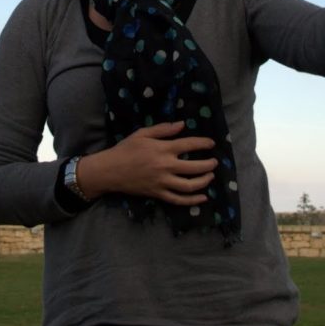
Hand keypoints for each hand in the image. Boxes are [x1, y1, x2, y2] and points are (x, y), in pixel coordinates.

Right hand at [76, 121, 216, 205]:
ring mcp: (162, 182)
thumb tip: (182, 125)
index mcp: (162, 149)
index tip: (211, 143)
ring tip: (210, 176)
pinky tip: (203, 197)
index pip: (189, 145)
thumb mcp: (142, 134)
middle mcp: (165, 166)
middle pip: (194, 167)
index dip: (203, 143)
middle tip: (214, 162)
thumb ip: (163, 129)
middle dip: (208, 165)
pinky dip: (192, 200)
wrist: (110, 170)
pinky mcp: (158, 194)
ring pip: (189, 186)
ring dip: (204, 181)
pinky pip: (178, 200)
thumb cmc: (125, 149)